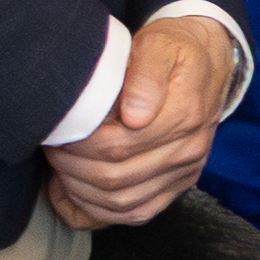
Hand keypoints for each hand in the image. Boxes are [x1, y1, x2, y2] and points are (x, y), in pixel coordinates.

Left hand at [51, 13, 236, 227]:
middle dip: (71, 166)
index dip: (77, 143)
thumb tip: (135, 115)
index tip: (58, 129)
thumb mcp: (160, 45)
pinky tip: (75, 193)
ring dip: (80, 191)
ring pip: (122, 203)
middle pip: (115, 178)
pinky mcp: (178, 186)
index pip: (117, 145)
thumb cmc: (174, 51)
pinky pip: (136, 214)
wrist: (208, 63)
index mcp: (185, 115)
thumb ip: (146, 74)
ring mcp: (185, 173)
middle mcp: (189, 150)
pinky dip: (99, 211)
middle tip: (52, 145)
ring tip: (61, 166)